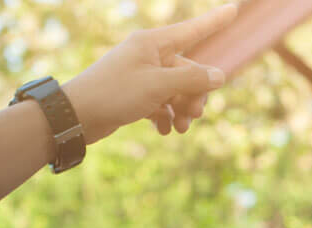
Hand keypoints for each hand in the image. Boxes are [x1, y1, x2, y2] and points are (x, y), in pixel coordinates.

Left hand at [62, 4, 238, 140]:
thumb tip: (218, 75)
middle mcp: (148, 55)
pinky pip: (160, 102)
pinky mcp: (134, 94)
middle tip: (193, 116)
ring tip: (180, 128)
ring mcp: (141, 74)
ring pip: (176, 89)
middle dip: (195, 94)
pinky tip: (163, 130)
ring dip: (182, 109)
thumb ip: (191, 79)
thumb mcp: (158, 86)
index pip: (193, 29)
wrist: (77, 116)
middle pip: (188, 70)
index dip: (215, 21)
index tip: (234, 8)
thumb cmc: (114, 94)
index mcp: (153, 43)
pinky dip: (165, 115)